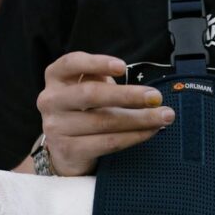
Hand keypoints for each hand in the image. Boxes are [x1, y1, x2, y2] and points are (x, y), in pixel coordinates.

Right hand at [36, 51, 174, 175]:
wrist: (65, 151)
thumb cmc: (83, 112)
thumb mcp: (88, 89)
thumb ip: (104, 82)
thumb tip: (148, 94)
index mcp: (56, 77)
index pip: (71, 63)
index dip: (97, 63)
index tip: (122, 67)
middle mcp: (51, 100)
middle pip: (92, 94)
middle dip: (128, 95)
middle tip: (156, 97)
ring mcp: (56, 127)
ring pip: (104, 121)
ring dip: (139, 119)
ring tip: (163, 117)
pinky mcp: (68, 150)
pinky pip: (107, 142)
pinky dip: (132, 137)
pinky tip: (149, 132)